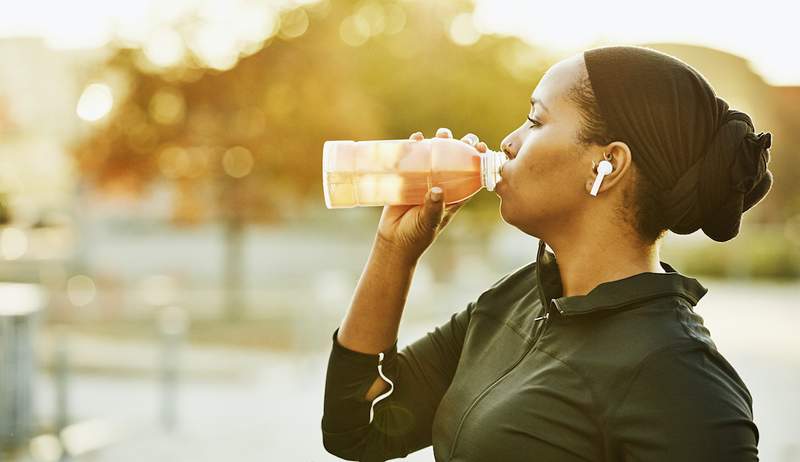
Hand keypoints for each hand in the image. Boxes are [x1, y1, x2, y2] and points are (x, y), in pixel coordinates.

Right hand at [375, 128, 487, 261]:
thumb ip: (434, 208)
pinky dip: (414, 147)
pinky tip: (416, 138)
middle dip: (461, 146)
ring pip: (435, 156)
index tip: (482, 148)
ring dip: (440, 142)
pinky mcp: (406, 178)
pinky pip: (412, 158)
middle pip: (455, 161)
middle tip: (463, 139)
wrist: (392, 241)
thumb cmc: (417, 235)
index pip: (471, 175)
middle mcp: (442, 184)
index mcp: (454, 196)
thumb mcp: (429, 222)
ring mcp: (424, 180)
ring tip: (442, 134)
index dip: (479, 161)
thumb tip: (437, 191)